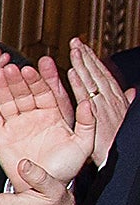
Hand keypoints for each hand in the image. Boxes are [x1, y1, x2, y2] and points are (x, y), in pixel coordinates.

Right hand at [0, 60, 92, 185]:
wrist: (43, 188)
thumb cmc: (65, 168)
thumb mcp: (84, 144)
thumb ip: (87, 122)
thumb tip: (88, 102)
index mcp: (53, 115)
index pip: (46, 91)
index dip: (41, 78)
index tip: (37, 66)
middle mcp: (33, 116)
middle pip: (24, 92)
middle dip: (19, 79)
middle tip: (15, 67)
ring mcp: (16, 125)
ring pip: (7, 100)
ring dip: (3, 86)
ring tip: (0, 72)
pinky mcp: (1, 136)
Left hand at [66, 38, 132, 167]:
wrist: (116, 162)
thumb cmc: (115, 143)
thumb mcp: (120, 120)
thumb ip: (124, 103)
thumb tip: (133, 91)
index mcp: (112, 100)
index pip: (100, 76)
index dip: (92, 61)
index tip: (83, 48)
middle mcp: (108, 101)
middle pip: (94, 75)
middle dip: (86, 57)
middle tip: (75, 42)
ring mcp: (102, 107)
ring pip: (90, 82)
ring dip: (82, 64)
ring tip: (74, 50)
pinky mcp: (95, 117)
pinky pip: (85, 98)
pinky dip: (79, 84)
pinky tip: (71, 72)